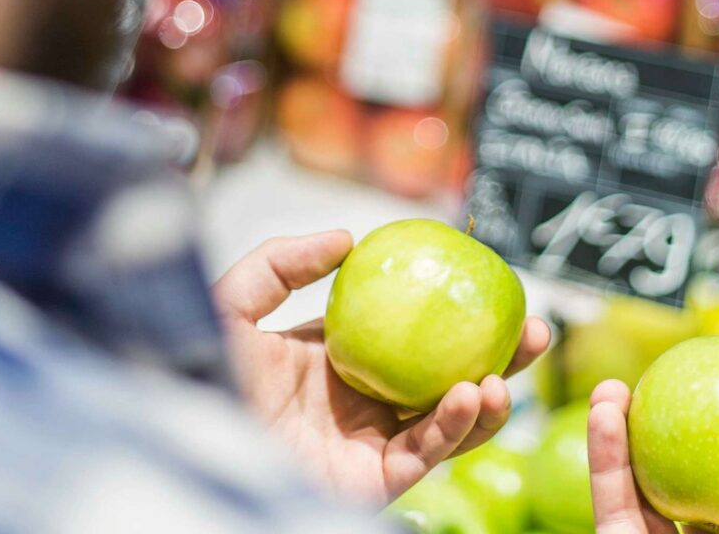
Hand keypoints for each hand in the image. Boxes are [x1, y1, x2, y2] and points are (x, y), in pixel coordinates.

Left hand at [212, 230, 549, 504]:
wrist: (186, 442)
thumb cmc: (198, 374)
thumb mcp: (234, 302)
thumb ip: (282, 263)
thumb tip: (348, 237)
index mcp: (337, 359)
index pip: (408, 331)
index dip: (450, 311)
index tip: (487, 282)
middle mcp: (361, 400)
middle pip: (443, 374)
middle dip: (494, 355)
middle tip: (533, 328)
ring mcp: (370, 441)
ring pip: (448, 419)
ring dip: (489, 396)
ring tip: (509, 369)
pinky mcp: (373, 480)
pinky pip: (427, 451)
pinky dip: (456, 425)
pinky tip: (472, 394)